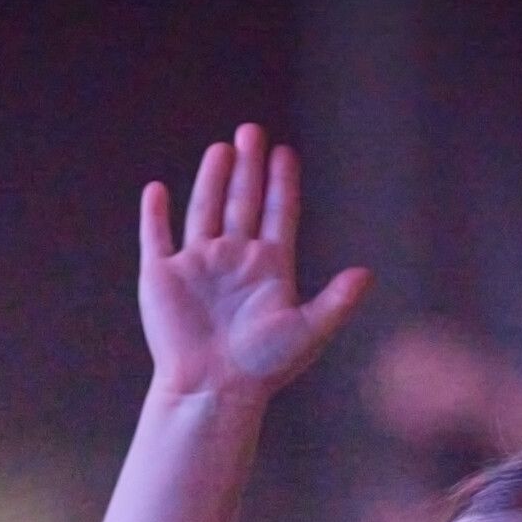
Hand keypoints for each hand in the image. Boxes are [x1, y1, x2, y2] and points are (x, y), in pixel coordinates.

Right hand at [140, 124, 371, 401]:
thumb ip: (336, 301)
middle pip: (243, 202)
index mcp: (268, 267)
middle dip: (248, 167)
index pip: (278, 214)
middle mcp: (234, 260)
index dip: (282, 184)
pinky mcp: (162, 277)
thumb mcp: (308, 332)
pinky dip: (155, 214)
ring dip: (212, 180)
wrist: (213, 390)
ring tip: (221, 149)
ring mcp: (197, 266)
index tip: (286, 153)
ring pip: (205, 210)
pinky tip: (157, 191)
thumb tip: (367, 274)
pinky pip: (157, 237)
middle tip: (252, 131)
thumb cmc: (262, 368)